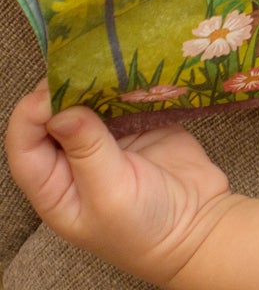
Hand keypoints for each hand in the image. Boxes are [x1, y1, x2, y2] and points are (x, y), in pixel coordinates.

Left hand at [5, 83, 237, 288]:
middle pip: (53, 116)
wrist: (201, 228)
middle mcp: (72, 159)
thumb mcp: (111, 195)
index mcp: (53, 185)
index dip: (32, 114)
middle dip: (64, 90)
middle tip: (83, 66)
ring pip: (89, 100)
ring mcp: (107, 139)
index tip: (54, 89)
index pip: (25, 144)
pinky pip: (125, 96)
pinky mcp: (139, 125)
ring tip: (106, 60)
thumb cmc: (144, 228)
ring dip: (96, 81)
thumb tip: (61, 111)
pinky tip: (132, 68)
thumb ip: (88, 151)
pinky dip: (127, 82)